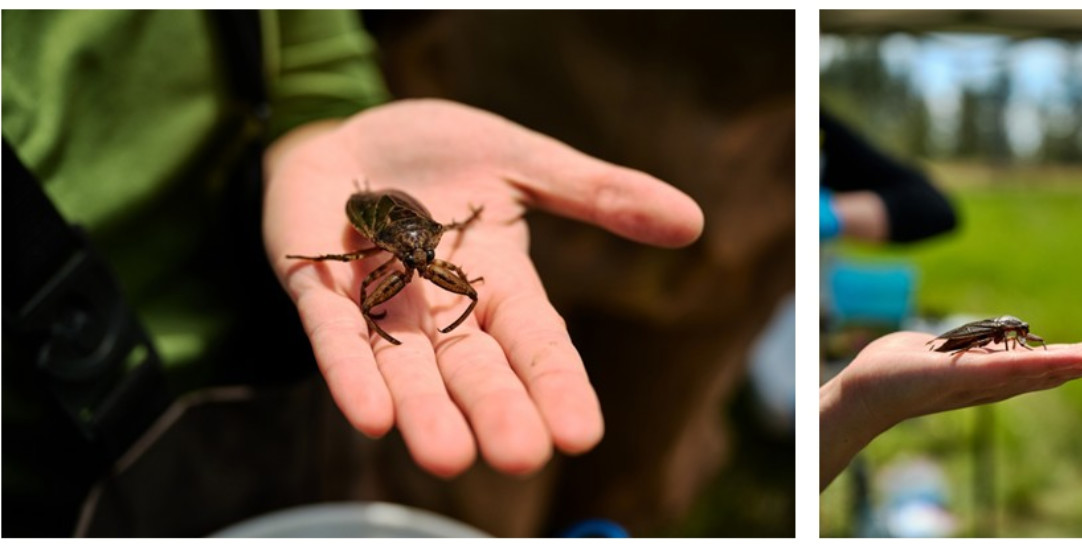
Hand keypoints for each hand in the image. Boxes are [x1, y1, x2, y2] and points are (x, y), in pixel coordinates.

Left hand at [262, 99, 702, 477]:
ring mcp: (379, 306)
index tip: (582, 433)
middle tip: (520, 457)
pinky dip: (351, 375)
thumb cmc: (438, 154)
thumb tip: (692, 221)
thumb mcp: (525, 162)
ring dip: (425, 413)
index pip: (537, 343)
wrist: (344, 133)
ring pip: (408, 371)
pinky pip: (337, 340)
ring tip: (448, 456)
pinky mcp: (318, 291)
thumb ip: (598, 194)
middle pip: (475, 369)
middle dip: (495, 411)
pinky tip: (369, 416)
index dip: (557, 385)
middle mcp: (442, 311)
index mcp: (499, 284)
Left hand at [820, 328, 1081, 488]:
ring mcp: (983, 381)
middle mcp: (998, 383)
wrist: (863, 389)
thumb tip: (990, 336)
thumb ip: (974, 346)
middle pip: (1063, 369)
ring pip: (1045, 370)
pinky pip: (1008, 370)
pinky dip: (1043, 365)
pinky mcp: (961, 376)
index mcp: (998, 374)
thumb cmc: (900, 368)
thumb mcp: (948, 350)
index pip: (1055, 363)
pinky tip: (1074, 360)